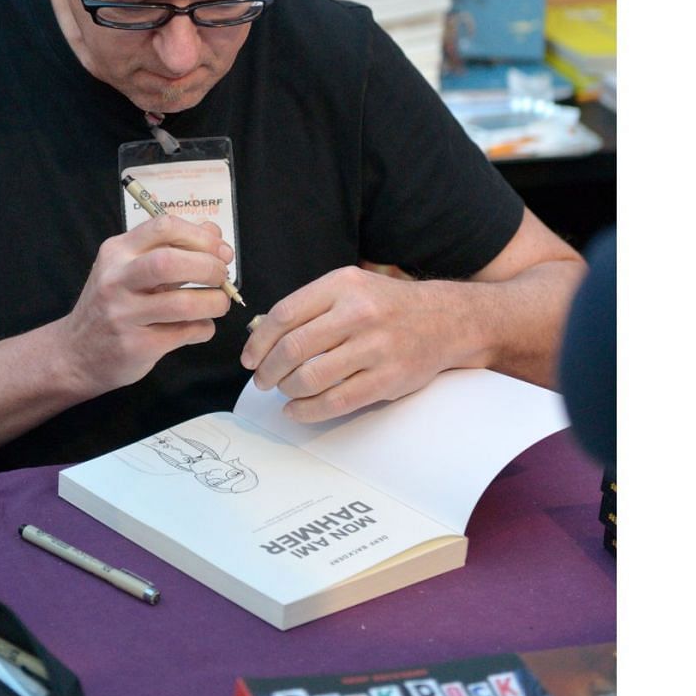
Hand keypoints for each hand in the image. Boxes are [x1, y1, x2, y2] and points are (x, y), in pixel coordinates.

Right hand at [60, 215, 233, 394]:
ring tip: (219, 303)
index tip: (221, 251)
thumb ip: (171, 249)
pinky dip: (204, 328)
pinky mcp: (136, 346)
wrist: (75, 354)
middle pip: (171, 262)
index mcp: (117, 251)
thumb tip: (213, 232)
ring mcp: (124, 315)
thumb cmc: (111, 304)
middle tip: (222, 277)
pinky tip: (200, 326)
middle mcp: (116, 280)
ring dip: (214, 302)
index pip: (164, 227)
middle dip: (210, 267)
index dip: (201, 236)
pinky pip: (185, 333)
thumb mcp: (130, 268)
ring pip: (183, 303)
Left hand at [240, 266, 461, 422]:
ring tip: (284, 392)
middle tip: (262, 380)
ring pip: (310, 377)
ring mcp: (375, 347)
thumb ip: (312, 307)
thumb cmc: (388, 306)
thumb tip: (262, 336)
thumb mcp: (351, 288)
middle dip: (268, 370)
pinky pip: (335, 401)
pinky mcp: (387, 378)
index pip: (284, 315)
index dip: (258, 342)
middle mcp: (358, 313)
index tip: (249, 358)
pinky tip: (297, 410)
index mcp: (342, 285)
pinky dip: (307, 410)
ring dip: (287, 390)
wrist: (445, 319)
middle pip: (293, 348)